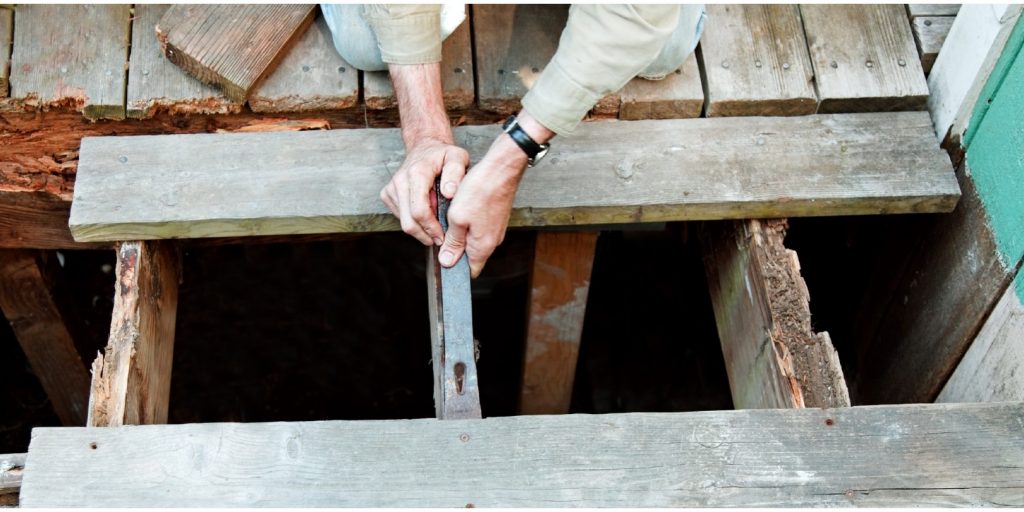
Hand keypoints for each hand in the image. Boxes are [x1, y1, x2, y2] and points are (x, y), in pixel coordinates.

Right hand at [380, 138, 468, 245]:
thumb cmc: (443, 155)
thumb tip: (449, 193)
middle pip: (408, 221)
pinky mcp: (387, 194)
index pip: (419, 210)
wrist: (424, 147)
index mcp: (417, 173)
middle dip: (425, 235)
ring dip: (420, 230)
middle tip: (440, 239)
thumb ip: (456, 173)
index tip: (443, 236)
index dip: (431, 228)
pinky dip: (413, 221)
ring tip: (436, 226)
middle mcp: (400, 181)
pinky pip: (400, 217)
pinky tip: (426, 215)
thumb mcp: (457, 157)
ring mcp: (391, 188)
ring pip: (403, 222)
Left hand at [438, 135, 528, 276]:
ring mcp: (495, 230)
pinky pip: (479, 228)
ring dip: (461, 233)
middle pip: (471, 256)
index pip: (470, 271)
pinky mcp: (495, 219)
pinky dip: (468, 223)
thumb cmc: (480, 191)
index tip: (443, 259)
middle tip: (444, 232)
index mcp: (483, 246)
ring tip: (453, 218)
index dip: (455, 268)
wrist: (501, 169)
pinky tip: (462, 209)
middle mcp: (492, 241)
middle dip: (456, 248)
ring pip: (474, 240)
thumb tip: (447, 261)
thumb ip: (453, 242)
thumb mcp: (457, 218)